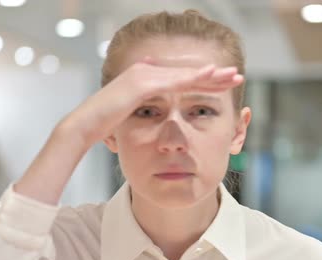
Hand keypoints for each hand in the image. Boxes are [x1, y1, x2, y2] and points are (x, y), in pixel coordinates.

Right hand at [60, 57, 243, 144]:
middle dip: (214, 75)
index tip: (224, 85)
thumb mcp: (129, 117)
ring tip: (232, 75)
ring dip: (210, 75)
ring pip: (184, 74)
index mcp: (146, 80)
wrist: (84, 126)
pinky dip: (193, 78)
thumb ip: (143, 112)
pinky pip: (173, 81)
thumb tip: (155, 116)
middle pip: (187, 73)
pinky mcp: (141, 83)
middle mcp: (146, 72)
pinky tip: (212, 76)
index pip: (181, 80)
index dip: (204, 82)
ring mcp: (144, 75)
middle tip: (237, 75)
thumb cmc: (104, 124)